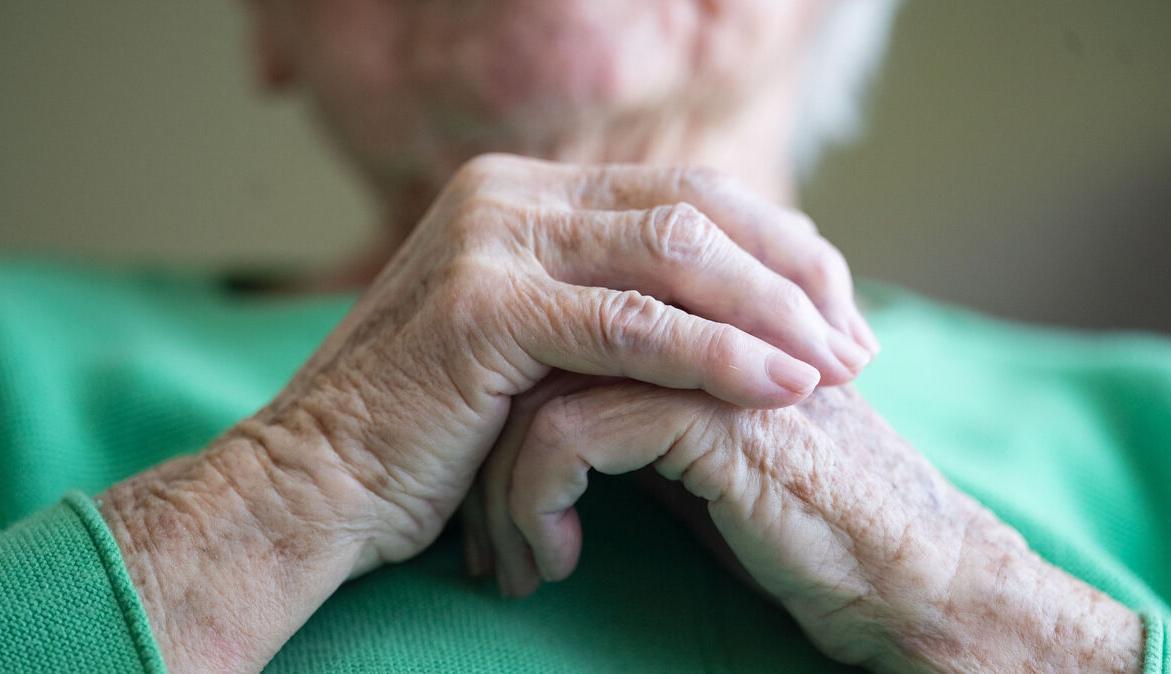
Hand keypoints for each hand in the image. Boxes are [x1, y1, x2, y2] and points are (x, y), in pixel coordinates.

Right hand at [98, 154, 875, 670]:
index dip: (776, 246)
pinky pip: (631, 326)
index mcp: (523, 194)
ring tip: (837, 368)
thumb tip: (709, 305)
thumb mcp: (521, 343)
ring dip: (771, 314)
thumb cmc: (427, 431)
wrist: (313, 484)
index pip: (684, 193)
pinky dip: (716, 356)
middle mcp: (506, 195)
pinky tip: (778, 390)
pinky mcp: (483, 307)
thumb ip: (595, 301)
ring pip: (674, 256)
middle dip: (793, 275)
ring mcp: (490, 241)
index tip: (837, 311)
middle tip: (857, 343)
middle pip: (695, 208)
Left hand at [472, 383, 1141, 671]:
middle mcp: (691, 320)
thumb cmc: (802, 523)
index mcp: (687, 317)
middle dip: (487, 449)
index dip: (500, 406)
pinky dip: (538, 503)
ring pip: (538, 392)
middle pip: (531, 351)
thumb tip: (540, 416)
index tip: (477, 491)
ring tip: (509, 564)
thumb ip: (635, 411)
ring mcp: (702, 356)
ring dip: (504, 490)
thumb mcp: (698, 455)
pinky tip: (556, 560)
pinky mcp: (709, 413)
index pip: (552, 328)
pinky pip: (570, 435)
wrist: (909, 575)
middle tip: (473, 534)